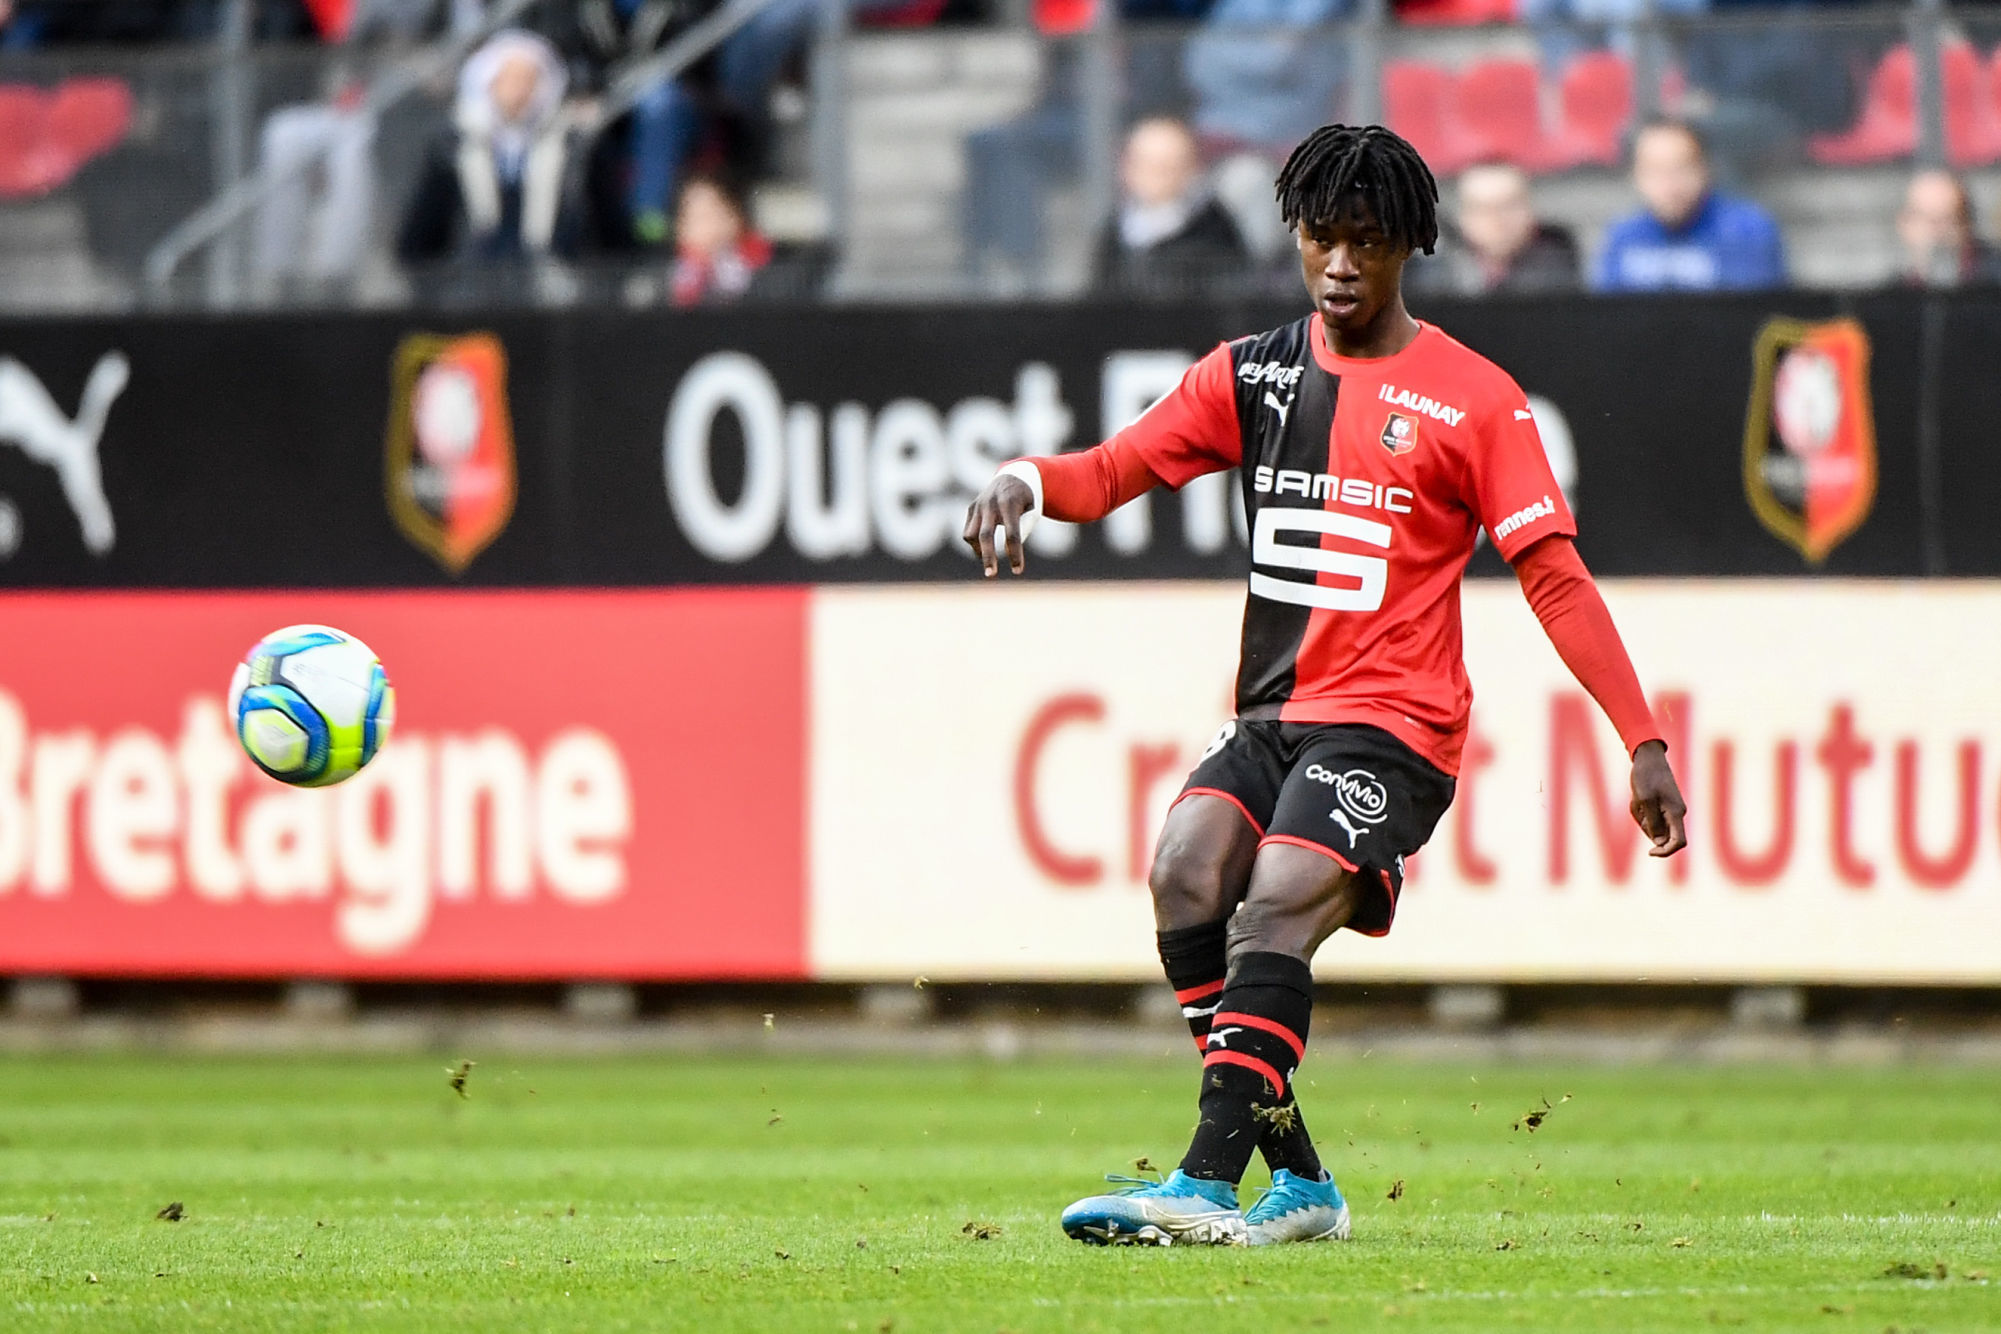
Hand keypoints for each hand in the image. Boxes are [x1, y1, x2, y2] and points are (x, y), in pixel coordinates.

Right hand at [961, 473, 1034, 576]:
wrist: (1013, 476)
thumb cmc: (1026, 499)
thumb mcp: (1032, 510)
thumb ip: (1024, 528)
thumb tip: (1008, 551)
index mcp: (1010, 503)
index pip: (1012, 534)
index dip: (1015, 554)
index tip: (1017, 571)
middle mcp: (991, 504)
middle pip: (986, 536)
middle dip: (988, 557)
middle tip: (991, 575)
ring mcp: (978, 505)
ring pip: (971, 535)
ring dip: (979, 552)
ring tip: (990, 562)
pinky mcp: (971, 508)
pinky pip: (968, 531)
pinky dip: (975, 544)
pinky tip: (983, 549)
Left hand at [1629, 739, 1686, 857]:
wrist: (1648, 757)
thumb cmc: (1646, 776)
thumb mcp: (1645, 800)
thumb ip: (1653, 823)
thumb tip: (1659, 842)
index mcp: (1676, 813)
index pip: (1679, 842)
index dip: (1666, 851)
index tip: (1649, 852)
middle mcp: (1676, 814)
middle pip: (1661, 835)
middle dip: (1645, 826)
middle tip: (1637, 806)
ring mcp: (1670, 810)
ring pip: (1652, 826)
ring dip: (1641, 817)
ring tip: (1636, 799)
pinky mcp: (1662, 806)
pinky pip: (1649, 817)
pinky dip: (1640, 812)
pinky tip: (1636, 798)